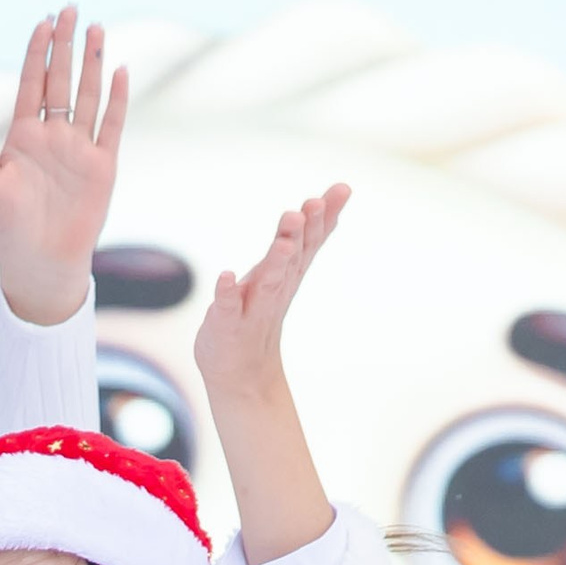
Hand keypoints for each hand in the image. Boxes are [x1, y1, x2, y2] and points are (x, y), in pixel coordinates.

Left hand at [0, 7, 126, 327]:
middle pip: (61, 79)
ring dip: (92, 63)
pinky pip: (112, 125)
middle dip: (66, 45)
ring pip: (87, 95)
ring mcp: (79, 149)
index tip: (44, 22)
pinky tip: (119, 71)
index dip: (38, 52)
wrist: (39, 265)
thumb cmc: (6, 230)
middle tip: (71, 9)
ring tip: (96, 28)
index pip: (32, 83)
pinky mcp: (102, 167)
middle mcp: (53, 136)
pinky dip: (117, 99)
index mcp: (23, 136)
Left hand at [192, 187, 349, 402]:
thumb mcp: (285, 270)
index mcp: (288, 273)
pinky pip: (227, 307)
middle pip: (292, 258)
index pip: (309, 241)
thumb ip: (306, 235)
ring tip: (285, 242)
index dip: (324, 217)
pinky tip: (225, 277)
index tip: (340, 190)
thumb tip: (333, 195)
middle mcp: (275, 288)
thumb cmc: (260, 313)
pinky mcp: (227, 325)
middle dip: (301, 232)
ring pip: (268, 282)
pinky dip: (227, 293)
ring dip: (276, 261)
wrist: (242, 374)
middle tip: (310, 207)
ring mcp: (252, 308)